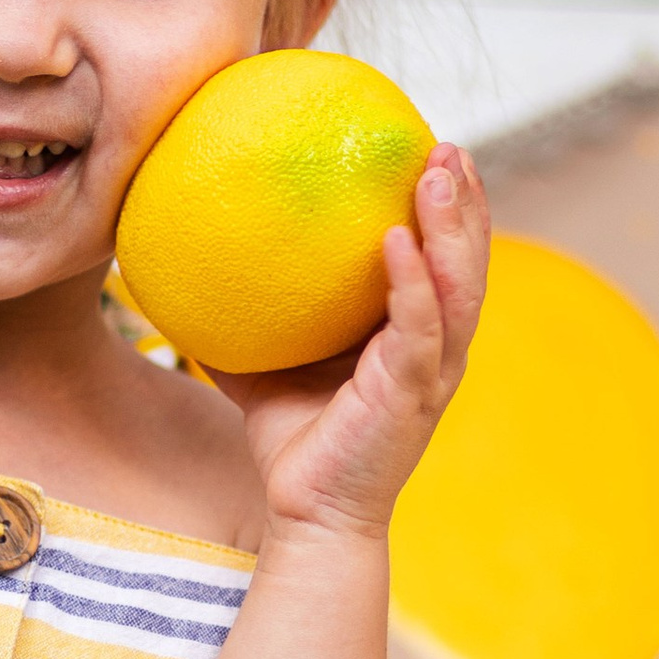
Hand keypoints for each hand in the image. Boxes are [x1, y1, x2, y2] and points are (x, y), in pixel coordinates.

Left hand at [210, 144, 487, 542]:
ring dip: (454, 225)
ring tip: (440, 170)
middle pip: (468, 261)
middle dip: (466, 201)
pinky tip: (393, 240)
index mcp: (416, 337)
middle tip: (447, 144)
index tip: (429, 151)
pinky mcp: (411, 394)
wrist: (307, 515)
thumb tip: (190, 265)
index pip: (445, 261)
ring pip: (460, 285)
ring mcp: (430, 372)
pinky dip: (412, 282)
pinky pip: (418, 328)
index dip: (448, 209)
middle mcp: (437, 350)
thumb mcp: (264, 363)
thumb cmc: (294, 442)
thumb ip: (245, 316)